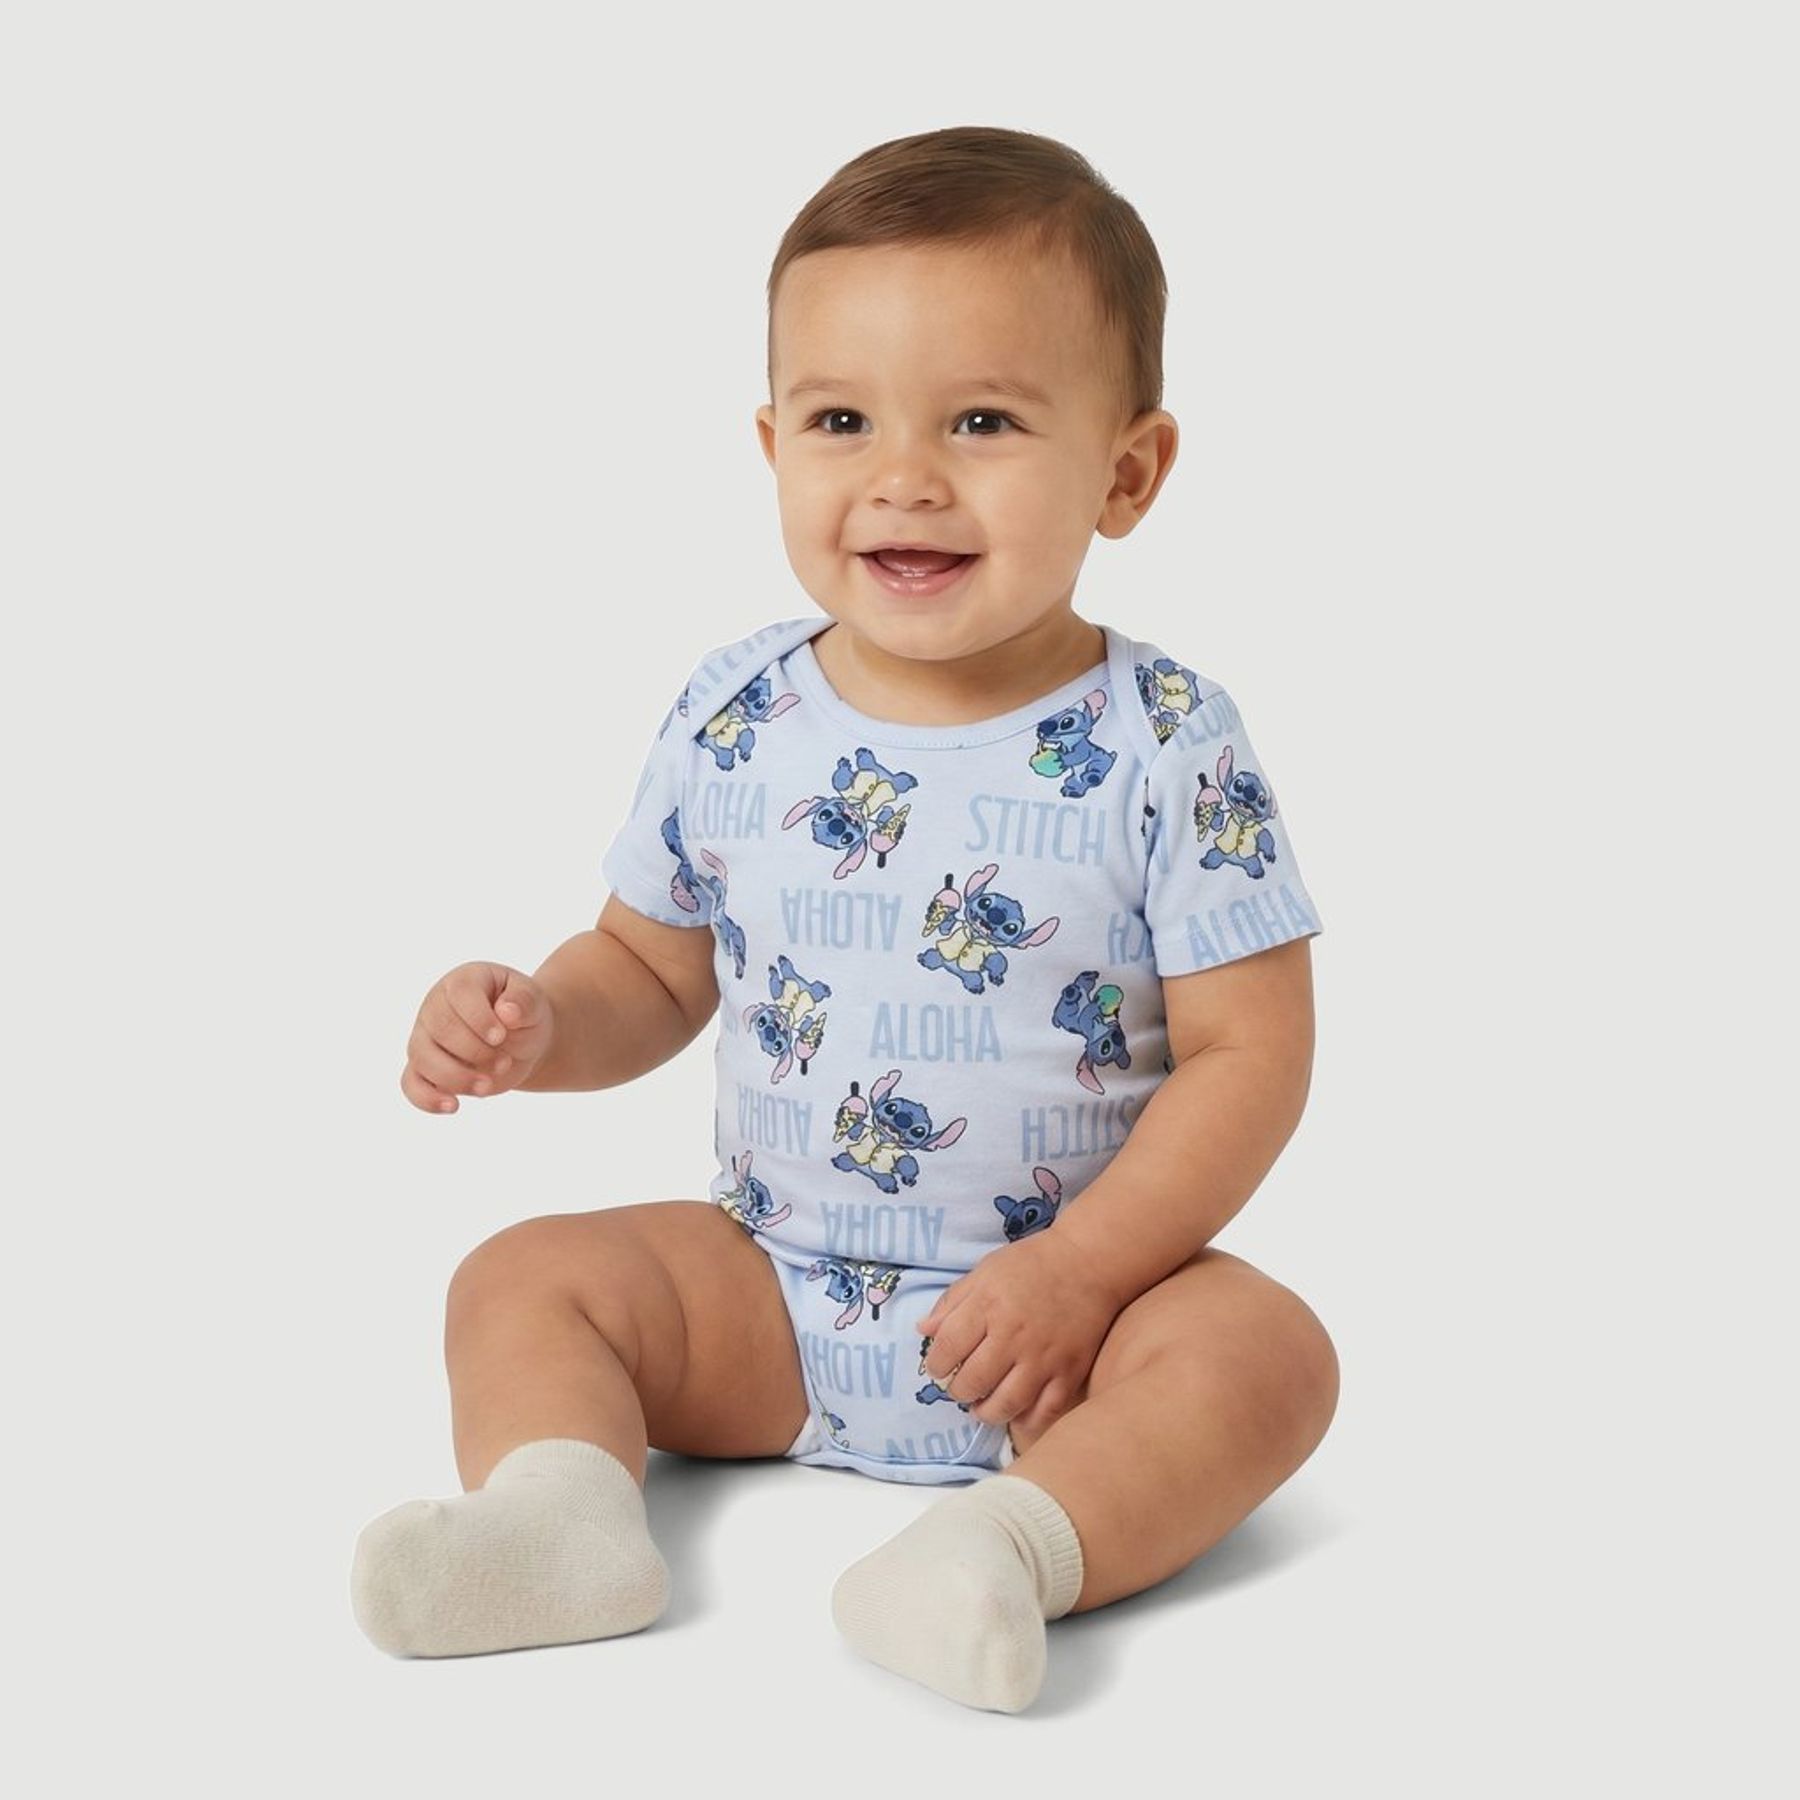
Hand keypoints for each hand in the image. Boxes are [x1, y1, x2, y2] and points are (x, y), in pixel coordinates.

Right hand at [400, 962, 554, 1113]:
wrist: (522, 1041)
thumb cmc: (523, 1014)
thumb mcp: (533, 1001)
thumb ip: (523, 1000)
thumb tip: (507, 1011)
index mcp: (463, 981)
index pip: (459, 993)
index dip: (479, 1018)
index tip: (501, 1036)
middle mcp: (436, 1006)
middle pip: (440, 1028)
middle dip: (474, 1051)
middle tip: (504, 1062)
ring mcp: (425, 1037)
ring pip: (422, 1057)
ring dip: (456, 1077)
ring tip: (487, 1086)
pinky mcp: (425, 1068)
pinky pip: (411, 1083)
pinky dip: (427, 1098)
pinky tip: (453, 1106)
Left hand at [915, 1228, 1122, 1440]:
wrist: (1089, 1262)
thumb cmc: (1031, 1264)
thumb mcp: (985, 1271)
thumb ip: (952, 1302)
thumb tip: (923, 1330)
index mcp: (988, 1305)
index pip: (947, 1349)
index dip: (935, 1365)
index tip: (938, 1367)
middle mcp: (1014, 1335)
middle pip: (972, 1382)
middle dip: (958, 1390)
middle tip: (960, 1386)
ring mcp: (1044, 1357)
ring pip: (1006, 1404)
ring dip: (986, 1412)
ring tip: (981, 1405)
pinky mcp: (1070, 1371)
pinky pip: (1044, 1411)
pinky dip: (1026, 1419)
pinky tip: (1016, 1411)